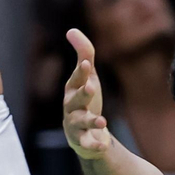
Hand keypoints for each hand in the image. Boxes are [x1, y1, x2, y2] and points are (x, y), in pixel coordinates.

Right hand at [62, 30, 112, 160]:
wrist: (86, 132)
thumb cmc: (85, 100)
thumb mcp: (87, 77)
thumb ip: (84, 53)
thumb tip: (71, 30)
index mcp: (72, 89)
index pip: (76, 79)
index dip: (80, 72)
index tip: (85, 63)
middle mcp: (70, 107)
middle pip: (75, 100)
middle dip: (82, 94)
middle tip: (91, 88)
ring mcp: (75, 125)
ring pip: (81, 123)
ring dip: (91, 121)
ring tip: (102, 121)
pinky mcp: (82, 141)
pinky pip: (87, 144)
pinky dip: (94, 145)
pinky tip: (103, 145)